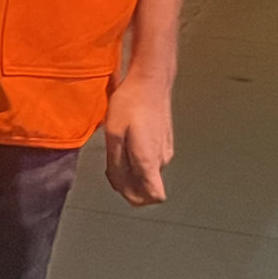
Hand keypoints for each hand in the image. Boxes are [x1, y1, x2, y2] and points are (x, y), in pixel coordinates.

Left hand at [102, 70, 173, 206]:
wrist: (150, 82)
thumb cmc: (130, 104)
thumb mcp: (113, 135)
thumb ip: (117, 164)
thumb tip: (118, 183)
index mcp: (150, 160)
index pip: (153, 197)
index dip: (134, 197)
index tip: (118, 182)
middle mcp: (162, 159)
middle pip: (146, 187)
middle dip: (126, 182)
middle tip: (111, 162)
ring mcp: (165, 151)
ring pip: (147, 173)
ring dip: (131, 169)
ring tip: (117, 147)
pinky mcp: (164, 142)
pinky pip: (150, 161)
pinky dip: (137, 158)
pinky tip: (126, 141)